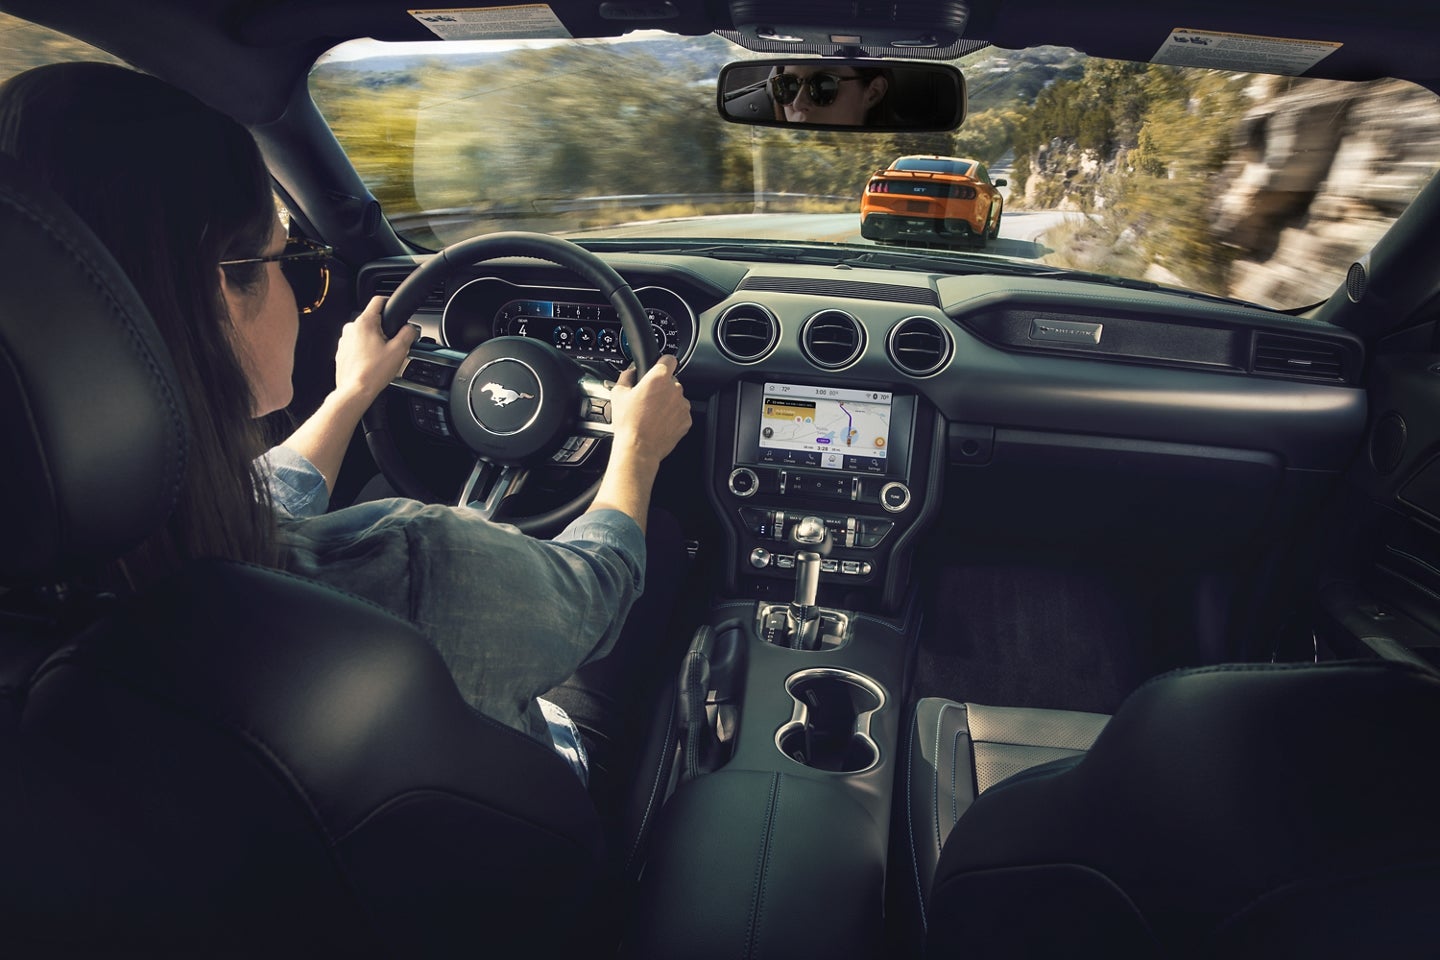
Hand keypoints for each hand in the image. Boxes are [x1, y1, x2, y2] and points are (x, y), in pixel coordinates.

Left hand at [333, 295, 418, 405]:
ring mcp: (344, 341)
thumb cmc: (373, 372)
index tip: (394, 309)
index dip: (389, 302)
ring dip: (374, 341)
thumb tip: (411, 328)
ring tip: (381, 358)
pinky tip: (372, 363)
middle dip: (384, 330)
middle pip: (372, 320)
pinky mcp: (342, 352)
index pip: (378, 301)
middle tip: (392, 345)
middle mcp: (351, 328)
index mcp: (365, 323)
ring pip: (364, 334)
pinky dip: (365, 351)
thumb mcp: (399, 350)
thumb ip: (408, 333)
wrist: (355, 390)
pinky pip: (356, 346)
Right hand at [608, 354, 691, 469]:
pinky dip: (672, 416)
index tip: (659, 367)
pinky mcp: (686, 420)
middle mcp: (674, 389)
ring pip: (676, 397)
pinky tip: (659, 423)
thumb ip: (626, 376)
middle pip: (671, 380)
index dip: (662, 362)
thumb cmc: (629, 423)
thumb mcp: (618, 394)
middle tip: (648, 399)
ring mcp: (682, 405)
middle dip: (662, 387)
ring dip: (668, 402)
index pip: (669, 359)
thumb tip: (630, 372)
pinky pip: (680, 413)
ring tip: (652, 414)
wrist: (639, 448)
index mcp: (658, 378)